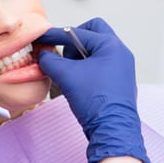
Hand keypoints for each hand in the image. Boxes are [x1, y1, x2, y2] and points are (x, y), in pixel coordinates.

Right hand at [36, 18, 151, 162]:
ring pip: (96, 50)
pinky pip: (100, 64)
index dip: (55, 35)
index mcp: (110, 45)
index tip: (41, 38)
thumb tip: (43, 55)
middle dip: (73, 42)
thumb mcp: (65, 76)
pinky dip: (86, 68)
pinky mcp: (120, 81)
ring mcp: (122, 67)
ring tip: (70, 74)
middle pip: (92, 33)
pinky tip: (78, 83)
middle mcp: (120, 52)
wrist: (112, 130)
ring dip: (79, 57)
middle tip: (64, 56)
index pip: (77, 31)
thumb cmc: (94, 101)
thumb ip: (50, 60)